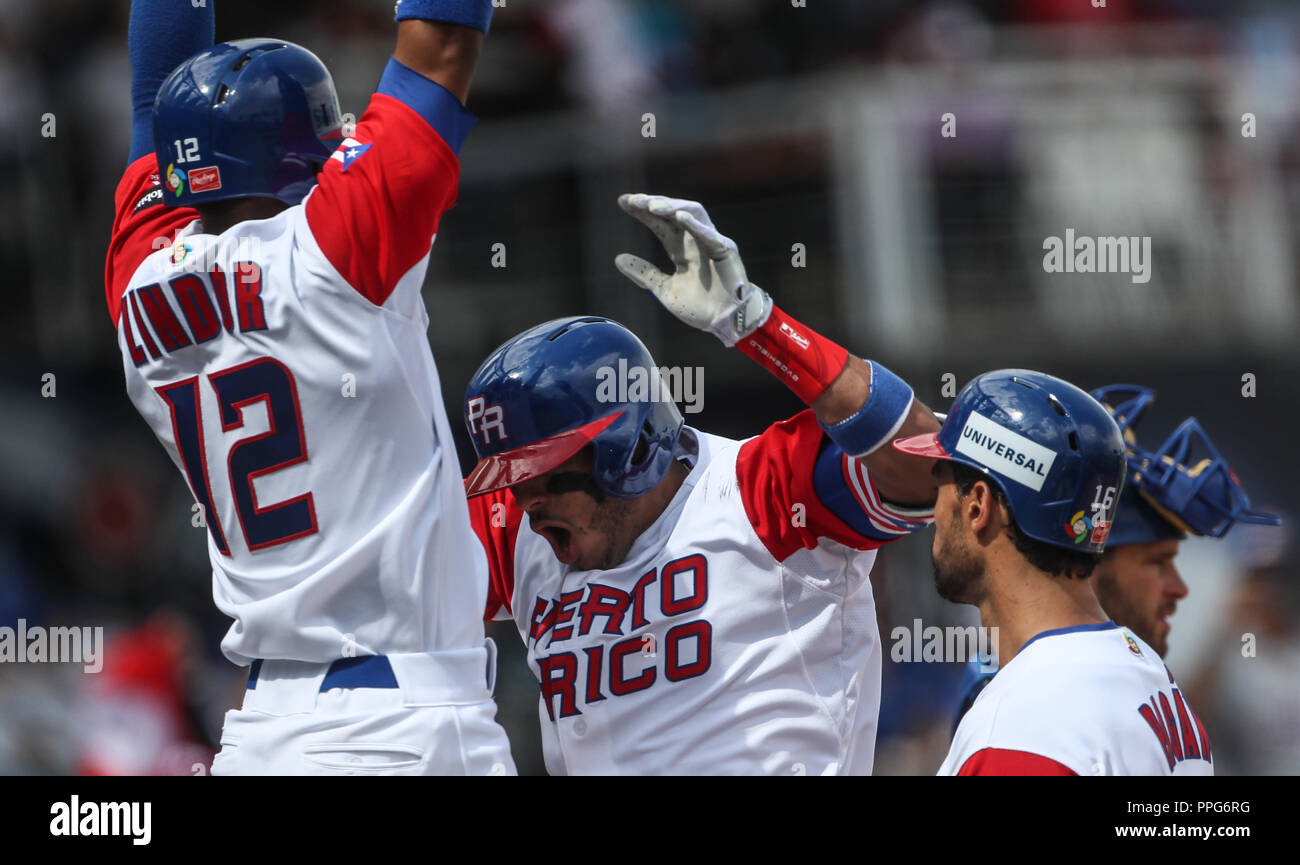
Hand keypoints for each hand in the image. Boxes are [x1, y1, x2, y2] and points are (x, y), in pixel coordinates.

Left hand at [615, 193, 770, 346]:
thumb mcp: (664, 289)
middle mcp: (694, 239)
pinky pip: (710, 234)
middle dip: (653, 203)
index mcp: (679, 248)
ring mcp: (711, 242)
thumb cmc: (700, 306)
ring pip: (693, 213)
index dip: (642, 211)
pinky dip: (695, 225)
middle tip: (634, 200)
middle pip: (673, 212)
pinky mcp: (725, 250)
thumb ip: (644, 273)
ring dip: (672, 207)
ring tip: (652, 206)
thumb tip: (618, 258)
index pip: (659, 222)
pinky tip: (679, 217)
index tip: (623, 201)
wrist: (724, 322)